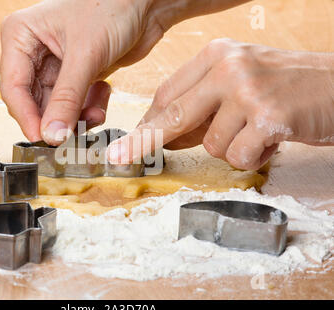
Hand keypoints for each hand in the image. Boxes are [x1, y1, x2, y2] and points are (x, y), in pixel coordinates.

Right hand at [0, 0, 173, 143]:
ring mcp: (55, 66)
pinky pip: (74, 106)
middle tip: (75, 134)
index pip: (13, 88)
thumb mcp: (85, 55)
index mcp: (21, 36)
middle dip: (57, 120)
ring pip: (55, 109)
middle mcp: (33, 52)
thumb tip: (51, 135)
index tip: (43, 139)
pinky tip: (103, 95)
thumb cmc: (112, 7)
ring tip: (96, 113)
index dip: (27, 118)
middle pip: (33, 103)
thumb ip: (67, 98)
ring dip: (77, 117)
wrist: (146, 4)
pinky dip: (88, 110)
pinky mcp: (76, 76)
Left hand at [107, 39, 333, 169]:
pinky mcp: (269, 116)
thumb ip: (203, 105)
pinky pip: (238, 156)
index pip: (167, 94)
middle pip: (173, 115)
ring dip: (232, 149)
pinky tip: (270, 142)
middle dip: (144, 142)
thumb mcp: (239, 83)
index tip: (127, 143)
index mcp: (216, 55)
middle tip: (119, 159)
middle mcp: (228, 67)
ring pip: (211, 144)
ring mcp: (247, 90)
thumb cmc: (286, 87)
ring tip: (257, 133)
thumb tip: (165, 136)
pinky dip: (252, 159)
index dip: (145, 124)